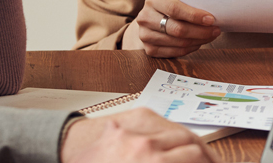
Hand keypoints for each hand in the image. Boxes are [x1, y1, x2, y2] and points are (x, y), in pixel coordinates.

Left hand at [60, 108, 219, 162]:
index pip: (194, 155)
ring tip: (198, 155)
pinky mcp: (137, 114)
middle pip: (192, 144)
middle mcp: (145, 144)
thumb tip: (190, 161)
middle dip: (205, 156)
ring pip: (182, 131)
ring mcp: (142, 126)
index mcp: (147, 161)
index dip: (209, 161)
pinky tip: (178, 143)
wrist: (64, 152)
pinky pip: (167, 122)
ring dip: (193, 145)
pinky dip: (176, 133)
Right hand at [125, 0, 220, 57]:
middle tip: (216, 30)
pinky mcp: (149, 49)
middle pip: (177, 29)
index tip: (211, 20)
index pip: (175, 9)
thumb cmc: (170, 7)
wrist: (151, 18)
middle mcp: (145, 18)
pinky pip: (175, 52)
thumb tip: (212, 17)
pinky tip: (199, 42)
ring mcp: (145, 35)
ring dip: (199, 41)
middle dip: (201, 31)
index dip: (194, 16)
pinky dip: (191, 48)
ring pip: (178, 42)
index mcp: (153, 0)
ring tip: (210, 36)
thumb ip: (189, 5)